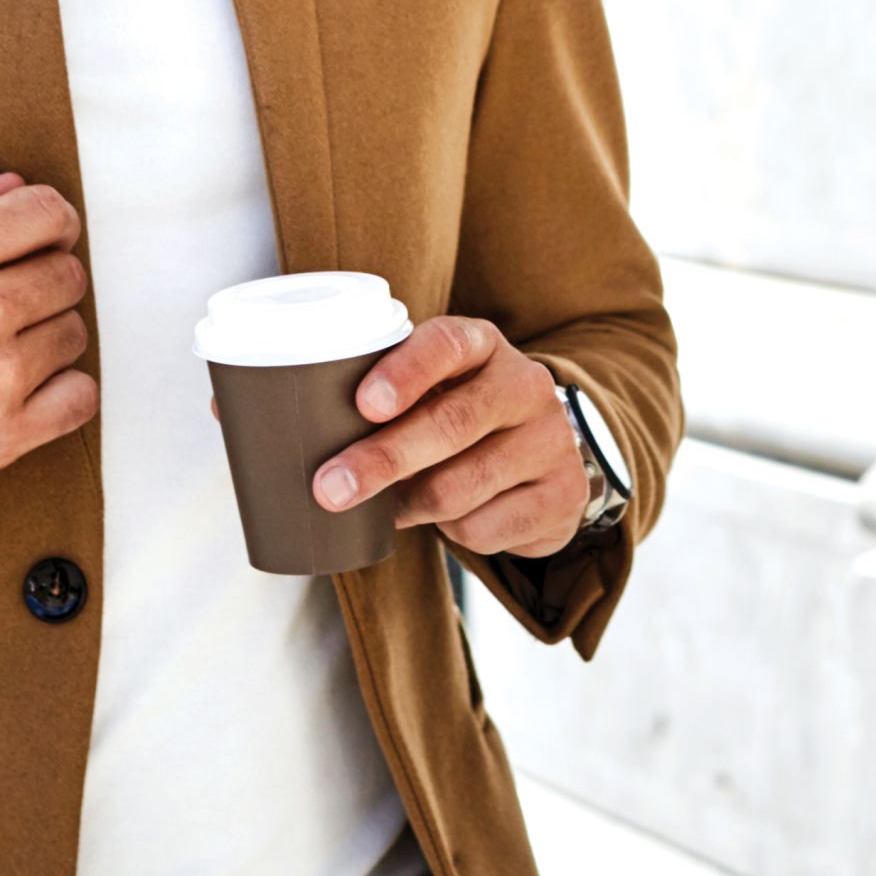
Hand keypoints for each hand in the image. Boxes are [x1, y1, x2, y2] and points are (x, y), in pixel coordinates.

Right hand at [0, 172, 95, 556]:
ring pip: (73, 334)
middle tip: (12, 300)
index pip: (49, 213)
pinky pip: (79, 397)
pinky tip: (27, 388)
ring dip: (47, 338)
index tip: (44, 239)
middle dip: (44, 281)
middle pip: (69, 274)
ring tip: (3, 349)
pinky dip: (61, 392)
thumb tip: (14, 186)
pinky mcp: (5, 436)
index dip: (51, 223)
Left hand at [315, 316, 589, 561]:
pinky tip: (452, 517)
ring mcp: (550, 440)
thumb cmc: (460, 416)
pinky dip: (451, 532)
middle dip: (383, 459)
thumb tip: (312, 441)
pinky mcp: (562, 495)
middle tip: (331, 488)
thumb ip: (387, 400)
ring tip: (398, 502)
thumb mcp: (432, 390)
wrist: (541, 455)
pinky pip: (483, 529)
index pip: (447, 343)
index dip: (405, 372)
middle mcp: (524, 385)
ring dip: (413, 504)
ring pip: (459, 487)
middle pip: (451, 423)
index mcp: (483, 344)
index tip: (364, 405)